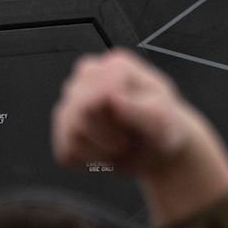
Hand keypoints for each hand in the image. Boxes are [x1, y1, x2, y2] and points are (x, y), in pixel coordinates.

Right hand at [51, 50, 227, 225]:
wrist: (155, 150)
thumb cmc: (161, 128)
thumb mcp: (163, 120)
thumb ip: (139, 108)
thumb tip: (112, 96)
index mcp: (116, 66)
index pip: (98, 93)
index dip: (115, 120)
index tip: (132, 128)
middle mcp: (89, 75)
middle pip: (80, 112)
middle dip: (106, 136)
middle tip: (126, 138)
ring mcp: (72, 98)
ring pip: (71, 133)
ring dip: (99, 150)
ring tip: (116, 144)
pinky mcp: (64, 125)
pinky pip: (66, 151)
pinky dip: (87, 160)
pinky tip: (103, 150)